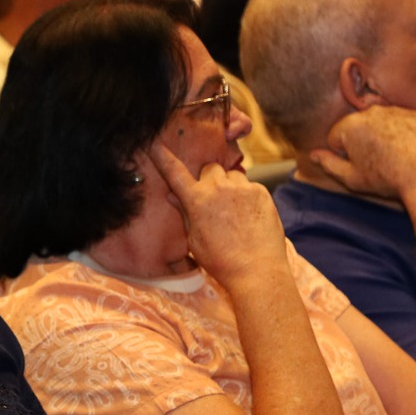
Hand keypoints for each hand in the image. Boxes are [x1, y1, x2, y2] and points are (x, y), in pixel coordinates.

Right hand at [148, 144, 283, 284]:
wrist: (257, 270)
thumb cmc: (221, 260)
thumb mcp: (194, 240)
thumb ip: (186, 213)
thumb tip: (174, 196)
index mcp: (197, 200)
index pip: (174, 173)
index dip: (163, 158)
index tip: (154, 143)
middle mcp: (218, 188)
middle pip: (209, 169)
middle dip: (208, 179)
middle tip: (212, 199)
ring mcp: (242, 188)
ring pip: (231, 175)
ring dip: (229, 185)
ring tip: (233, 210)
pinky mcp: (261, 192)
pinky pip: (249, 186)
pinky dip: (246, 196)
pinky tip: (248, 216)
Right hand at [311, 106, 415, 200]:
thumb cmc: (385, 179)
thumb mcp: (350, 178)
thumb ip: (328, 164)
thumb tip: (313, 155)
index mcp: (350, 126)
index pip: (335, 138)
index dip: (344, 155)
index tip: (359, 166)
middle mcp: (370, 112)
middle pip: (354, 127)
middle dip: (359, 142)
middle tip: (375, 162)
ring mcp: (393, 111)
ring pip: (375, 123)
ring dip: (377, 136)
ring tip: (390, 156)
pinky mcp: (412, 114)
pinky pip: (395, 121)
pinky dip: (396, 132)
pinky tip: (404, 149)